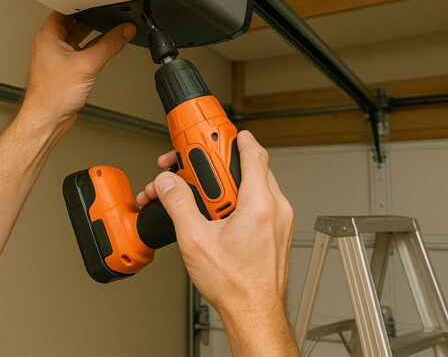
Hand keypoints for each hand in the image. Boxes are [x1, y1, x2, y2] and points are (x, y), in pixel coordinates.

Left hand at [23, 12, 134, 130]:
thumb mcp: (87, 64)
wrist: (48, 119)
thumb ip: (109, 45)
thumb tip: (124, 32)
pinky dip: (93, 48)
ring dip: (94, 34)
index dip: (82, 2)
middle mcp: (51, 44)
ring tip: (110, 30)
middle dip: (92, 18)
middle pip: (74, 22)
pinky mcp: (66, 67)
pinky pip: (82, 50)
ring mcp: (58, 56)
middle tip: (108, 14)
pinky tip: (105, 49)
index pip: (65, 8)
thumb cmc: (52, 95)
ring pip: (79, 36)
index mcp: (47, 35)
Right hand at [139, 131, 296, 355]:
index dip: (230, 138)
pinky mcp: (277, 230)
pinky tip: (215, 214)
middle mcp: (276, 207)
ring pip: (253, 184)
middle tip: (193, 169)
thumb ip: (179, 204)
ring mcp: (280, 219)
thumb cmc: (236, 285)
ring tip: (199, 198)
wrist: (254, 312)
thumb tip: (168, 182)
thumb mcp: (195, 241)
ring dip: (225, 184)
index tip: (213, 134)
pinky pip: (259, 202)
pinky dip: (237, 200)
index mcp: (259, 204)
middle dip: (217, 165)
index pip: (251, 152)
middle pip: (248, 167)